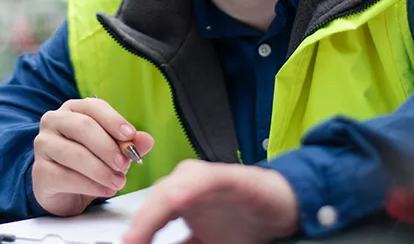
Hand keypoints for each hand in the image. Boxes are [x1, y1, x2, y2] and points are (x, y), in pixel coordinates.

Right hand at [32, 97, 154, 215]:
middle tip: (124, 164)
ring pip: (75, 154)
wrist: (64, 190)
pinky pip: (66, 177)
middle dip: (108, 147)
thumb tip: (146, 140)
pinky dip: (91, 185)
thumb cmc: (88, 162)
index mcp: (72, 109)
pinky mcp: (40, 171)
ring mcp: (43, 145)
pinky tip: (105, 190)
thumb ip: (129, 144)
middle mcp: (54, 122)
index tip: (130, 135)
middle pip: (82, 127)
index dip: (113, 120)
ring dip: (101, 170)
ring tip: (119, 181)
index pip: (93, 107)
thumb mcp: (112, 151)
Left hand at [122, 159, 299, 243]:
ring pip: (173, 188)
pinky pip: (206, 180)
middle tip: (130, 243)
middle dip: (141, 224)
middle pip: (155, 200)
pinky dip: (190, 188)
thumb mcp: (205, 243)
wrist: (283, 207)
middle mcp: (187, 184)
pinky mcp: (230, 176)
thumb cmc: (245, 222)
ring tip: (140, 232)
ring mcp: (207, 179)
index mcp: (179, 198)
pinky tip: (178, 199)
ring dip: (155, 211)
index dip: (137, 231)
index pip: (149, 213)